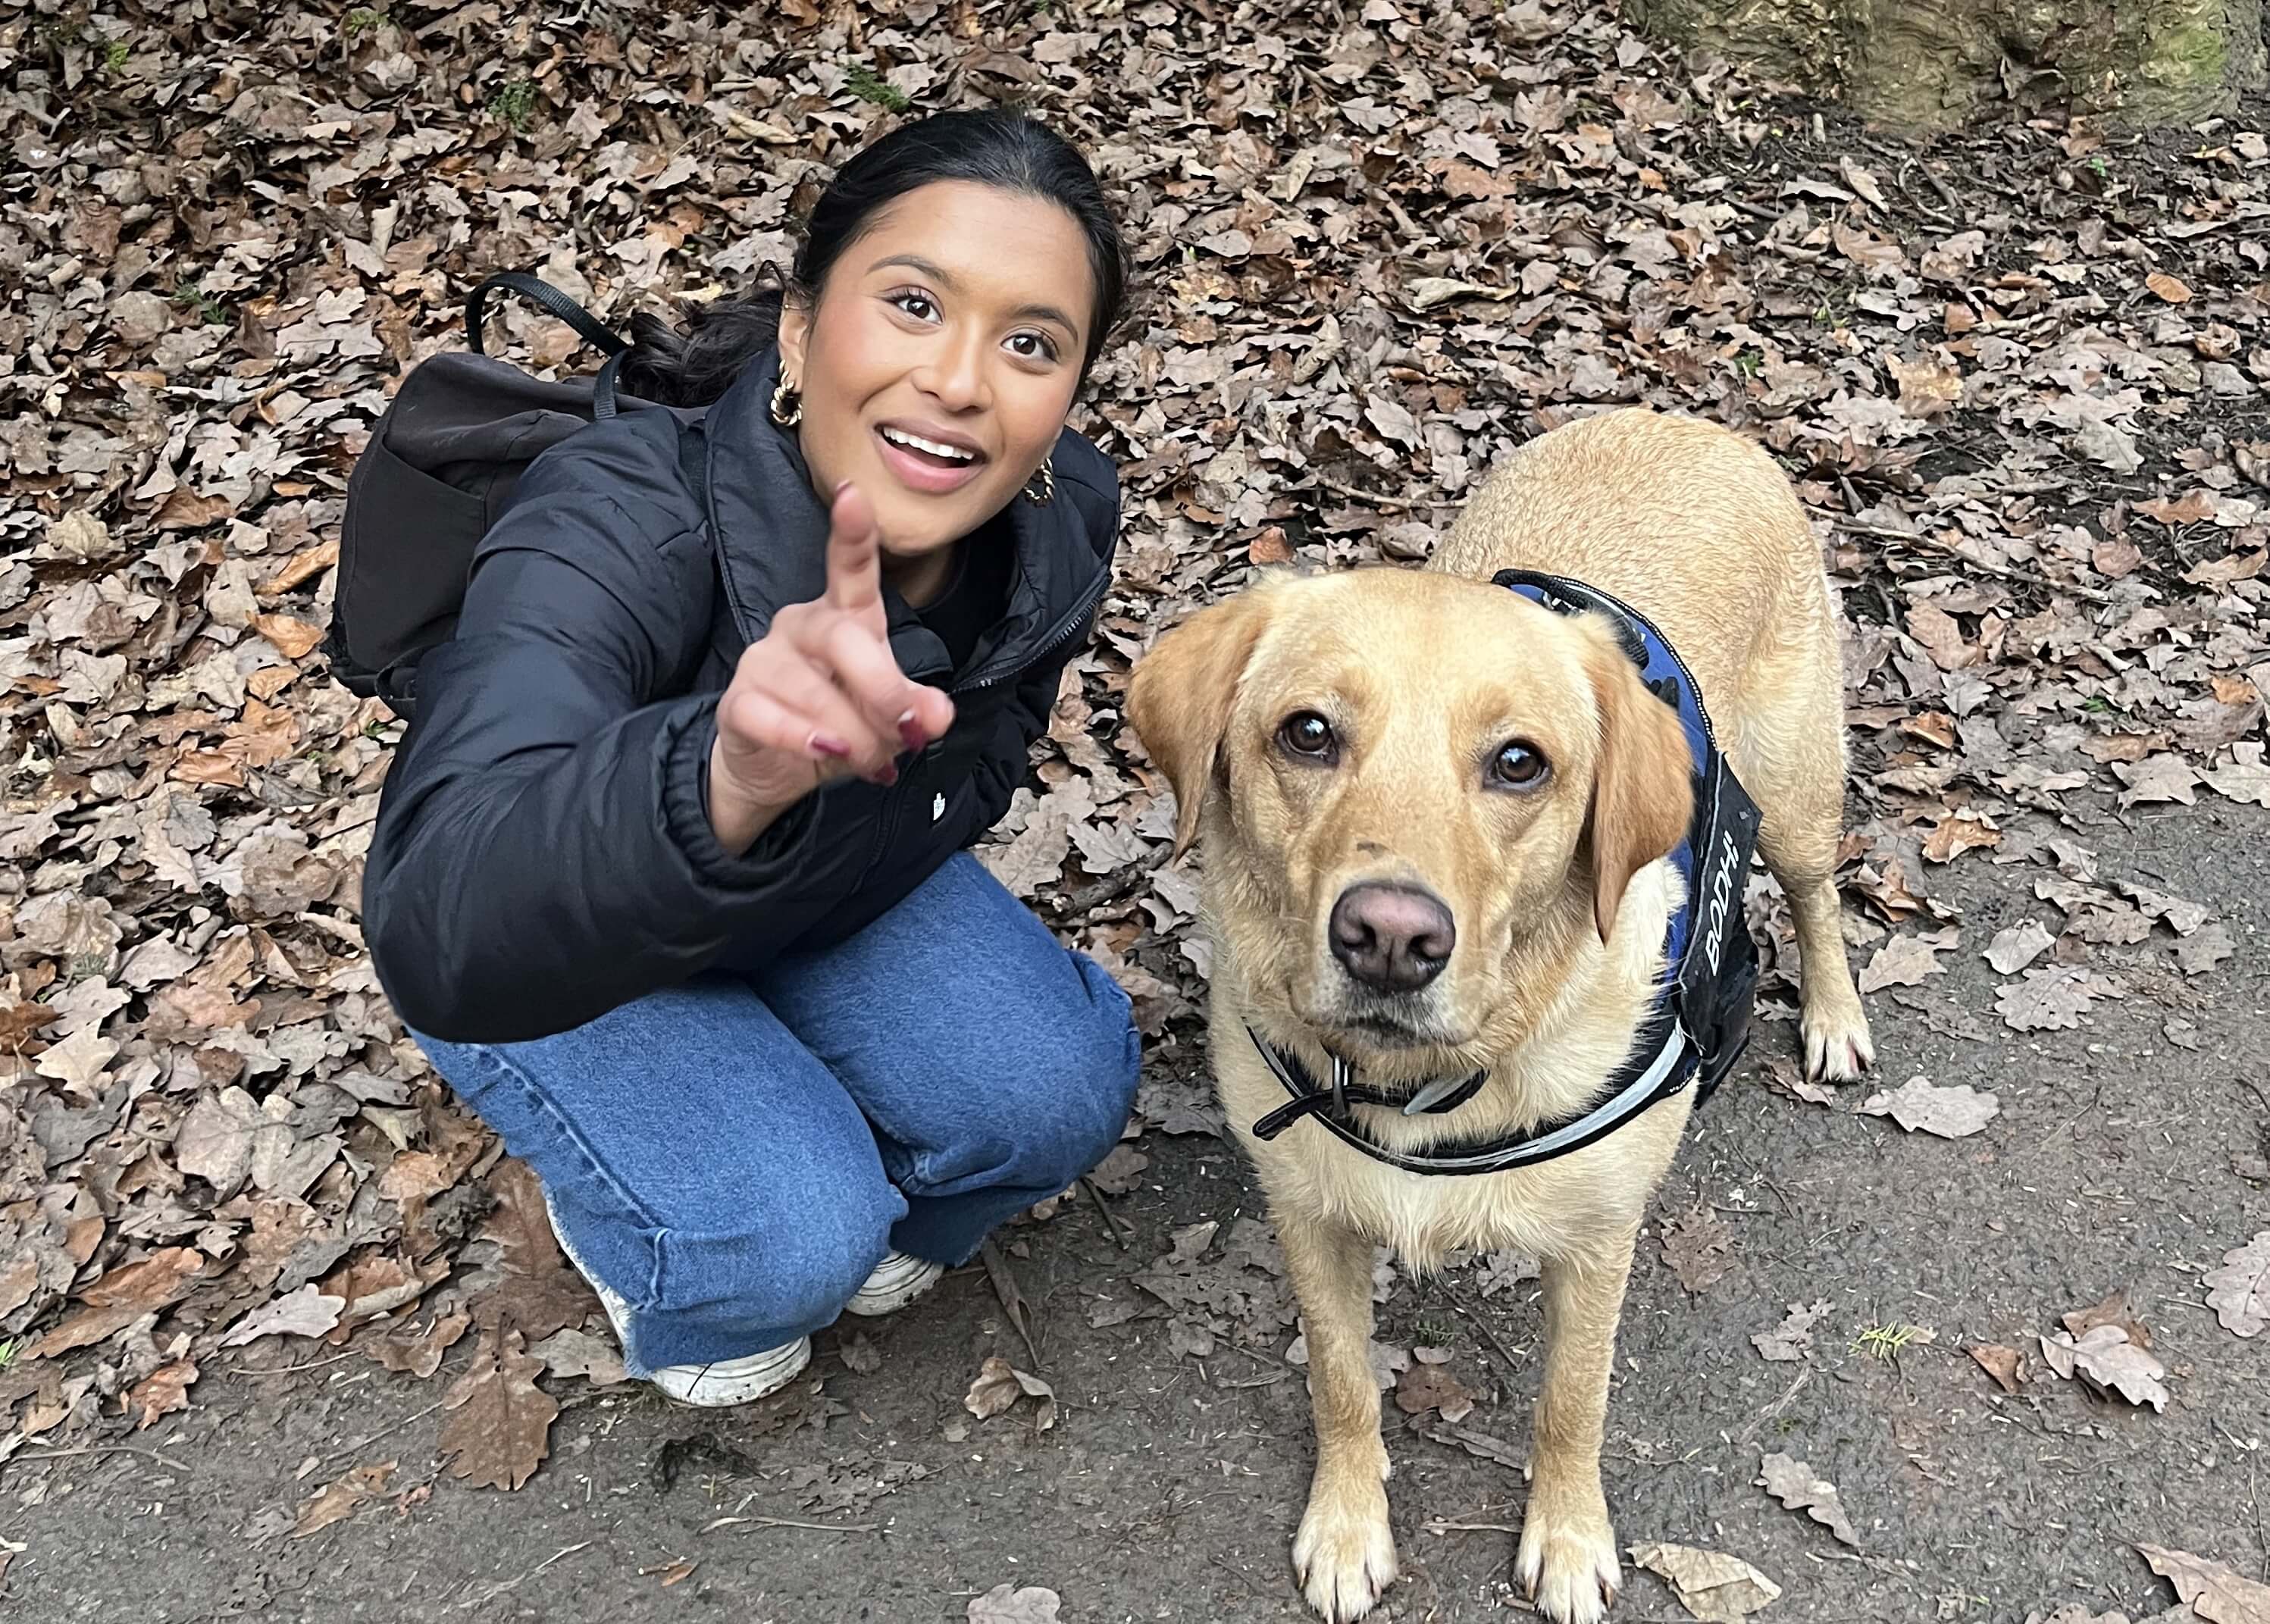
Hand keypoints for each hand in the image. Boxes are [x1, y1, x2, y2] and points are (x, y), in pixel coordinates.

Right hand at [706, 482, 955, 852]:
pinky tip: (825, 752)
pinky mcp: (737, 702)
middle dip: (882, 689)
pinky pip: (770, 716)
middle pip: (842, 637)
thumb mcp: (888, 720)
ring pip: (812, 688)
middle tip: (906, 733)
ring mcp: (763, 661)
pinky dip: (804, 739)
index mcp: (843, 618)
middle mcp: (800, 627)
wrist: (775, 771)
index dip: (852, 533)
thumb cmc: (838, 725)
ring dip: (854, 733)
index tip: (854, 495)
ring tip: (871, 762)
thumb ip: (915, 709)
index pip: (849, 568)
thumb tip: (936, 714)